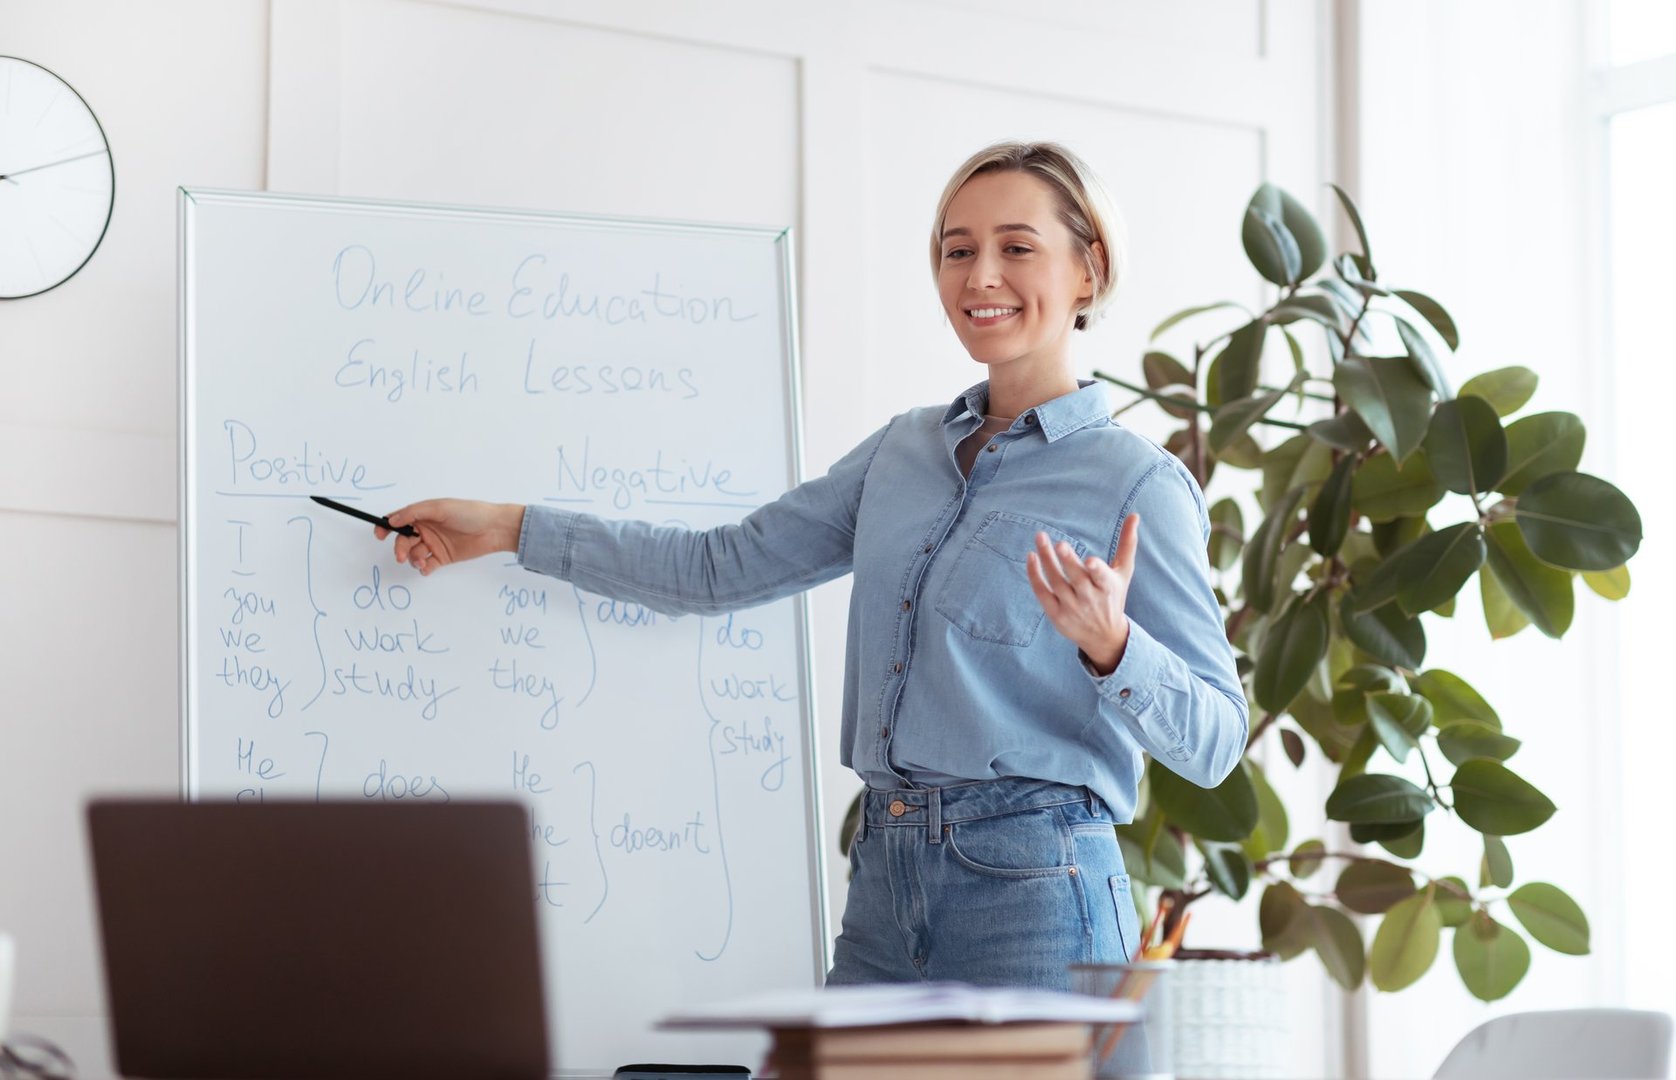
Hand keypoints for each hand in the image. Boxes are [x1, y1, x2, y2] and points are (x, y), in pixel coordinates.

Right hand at [375, 499, 524, 574]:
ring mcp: (434, 544)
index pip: (398, 520)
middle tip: (402, 555)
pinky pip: (426, 565)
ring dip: (413, 559)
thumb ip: (414, 513)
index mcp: (423, 514)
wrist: (494, 529)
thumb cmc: (469, 513)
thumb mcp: (440, 507)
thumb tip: (392, 519)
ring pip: (413, 554)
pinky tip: (427, 567)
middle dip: (400, 548)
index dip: (386, 526)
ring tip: (423, 560)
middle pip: (403, 540)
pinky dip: (423, 568)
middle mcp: (426, 529)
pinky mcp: (443, 557)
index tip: (379, 534)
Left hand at [1026, 513, 1140, 675]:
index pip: (1102, 578)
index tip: (1089, 561)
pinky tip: (1032, 557)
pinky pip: (1042, 593)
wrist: (1103, 636)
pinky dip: (1035, 576)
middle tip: (1059, 544)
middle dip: (1068, 561)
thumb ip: (1127, 544)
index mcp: (1108, 587)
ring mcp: (1071, 608)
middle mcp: (1090, 599)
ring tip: (1040, 538)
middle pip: (1076, 578)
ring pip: (1056, 582)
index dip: (1096, 570)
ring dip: (1046, 561)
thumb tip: (1135, 514)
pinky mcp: (1056, 615)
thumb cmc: (1113, 597)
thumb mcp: (1124, 573)